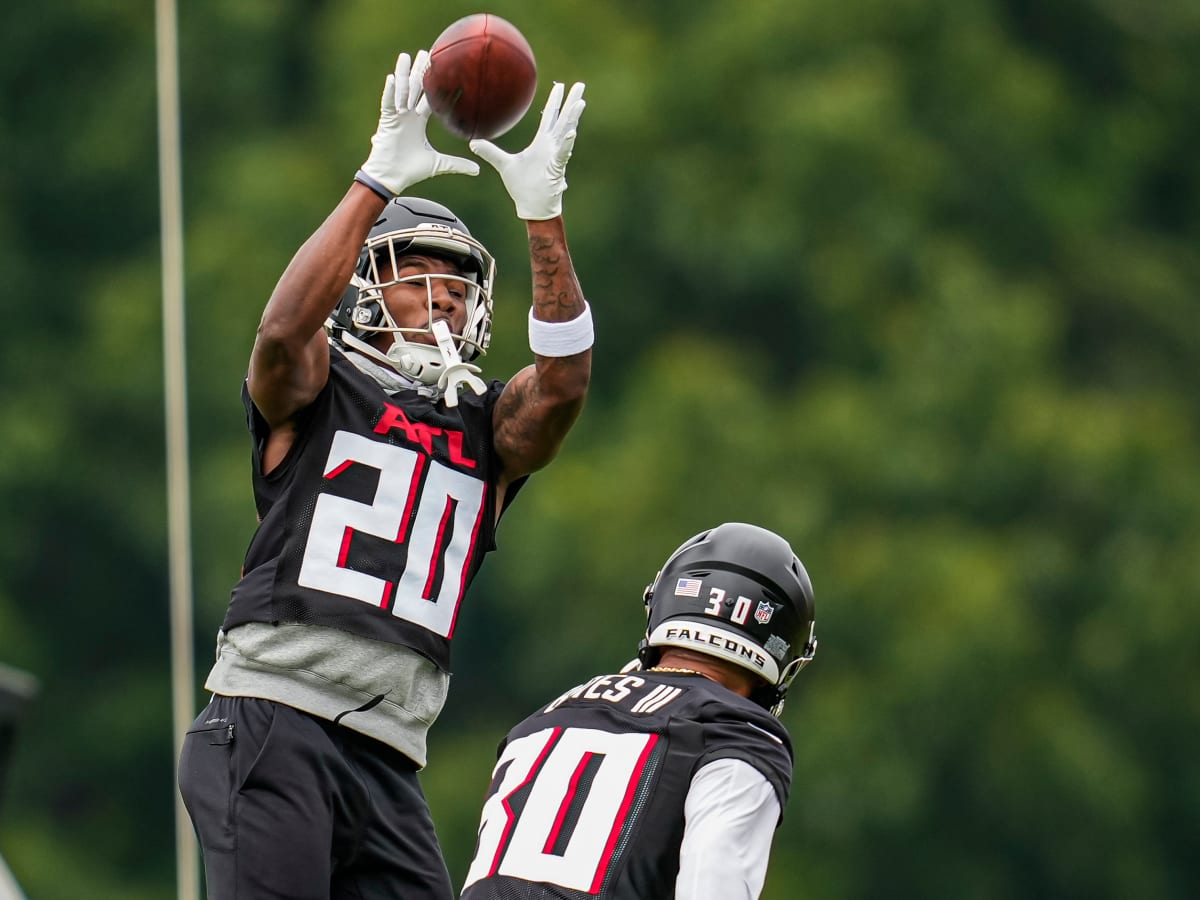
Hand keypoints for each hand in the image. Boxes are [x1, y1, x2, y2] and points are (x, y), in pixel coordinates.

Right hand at [359, 51, 478, 195]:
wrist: (392, 178)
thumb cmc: (411, 170)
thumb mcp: (438, 165)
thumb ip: (457, 164)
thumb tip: (478, 170)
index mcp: (418, 121)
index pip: (428, 98)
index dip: (434, 85)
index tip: (441, 70)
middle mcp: (407, 115)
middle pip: (414, 88)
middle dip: (419, 70)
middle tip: (427, 53)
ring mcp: (396, 117)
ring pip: (400, 91)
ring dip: (403, 74)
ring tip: (405, 57)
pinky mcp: (386, 122)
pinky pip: (387, 103)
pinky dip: (390, 91)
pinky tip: (393, 78)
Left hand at [470, 82, 585, 219]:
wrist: (531, 206)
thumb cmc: (522, 187)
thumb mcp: (504, 165)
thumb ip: (491, 152)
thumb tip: (472, 142)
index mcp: (542, 143)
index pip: (549, 117)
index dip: (554, 102)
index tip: (560, 86)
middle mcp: (551, 147)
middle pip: (563, 120)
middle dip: (571, 102)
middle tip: (580, 85)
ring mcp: (555, 156)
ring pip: (566, 133)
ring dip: (573, 118)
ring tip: (580, 102)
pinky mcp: (556, 168)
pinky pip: (562, 154)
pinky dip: (566, 144)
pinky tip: (571, 133)